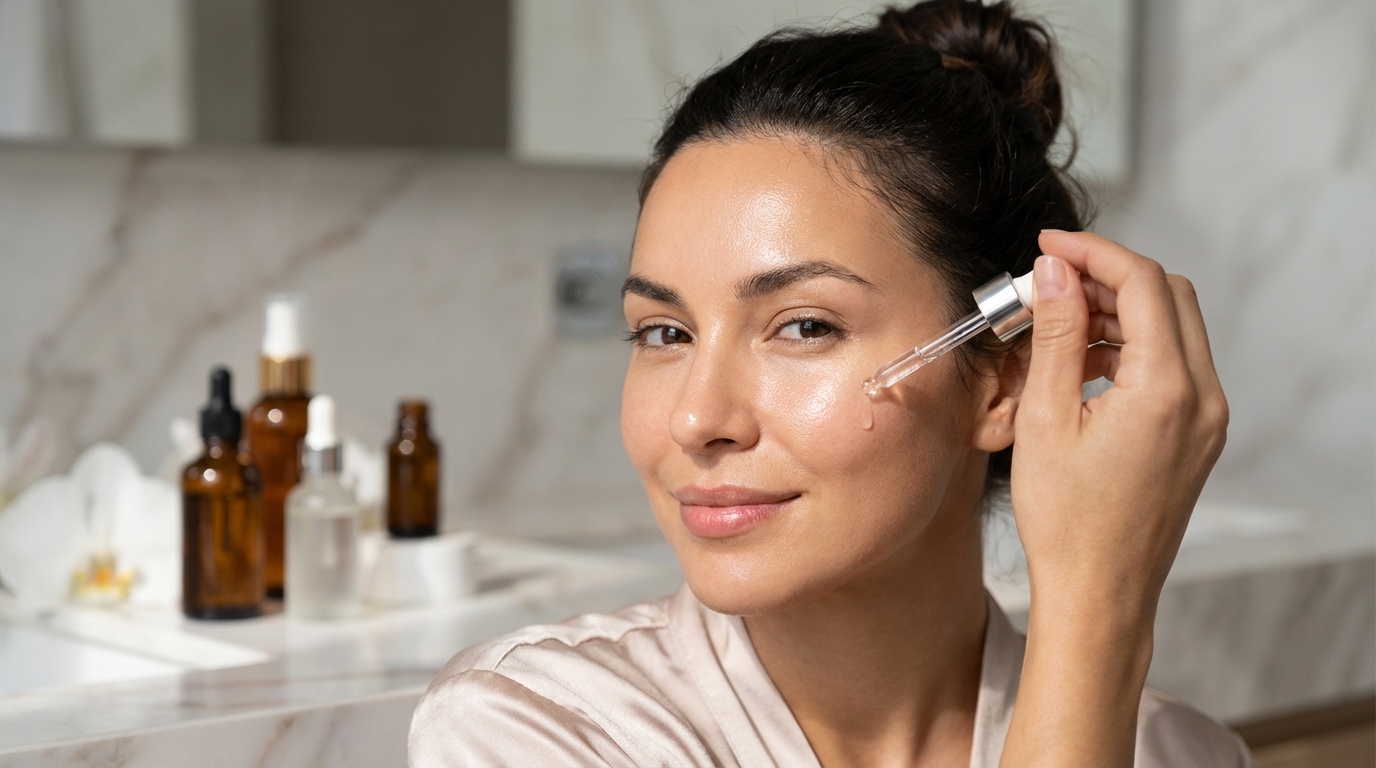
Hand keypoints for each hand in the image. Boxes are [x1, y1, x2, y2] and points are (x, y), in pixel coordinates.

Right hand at [997, 231, 1228, 767]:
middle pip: (1168, 295)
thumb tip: (1057, 271)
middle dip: (1107, 277)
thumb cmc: (1067, 522)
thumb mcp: (1046, 418)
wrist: (1100, 593)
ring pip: (1174, 328)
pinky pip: (1174, 366)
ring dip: (1118, 312)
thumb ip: (1057, 334)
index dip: (1092, 252)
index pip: (1142, 283)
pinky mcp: (1198, 435)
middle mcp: (1202, 398)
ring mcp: (1207, 419)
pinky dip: (1132, 347)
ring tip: (1056, 327)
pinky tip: (1082, 365)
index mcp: (1166, 389)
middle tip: (1049, 284)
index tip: (1047, 245)